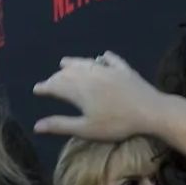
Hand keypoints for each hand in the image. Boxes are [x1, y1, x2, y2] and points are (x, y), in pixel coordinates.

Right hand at [31, 52, 162, 139]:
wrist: (150, 111)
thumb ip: (60, 125)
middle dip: (57, 76)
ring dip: (74, 62)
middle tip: (50, 81)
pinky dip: (104, 57)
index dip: (45, 87)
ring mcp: (108, 70)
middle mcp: (90, 75)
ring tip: (64, 62)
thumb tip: (36, 125)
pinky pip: (112, 60)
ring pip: (86, 63)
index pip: (56, 86)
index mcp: (79, 90)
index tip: (36, 89)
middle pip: (69, 73)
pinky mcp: (124, 70)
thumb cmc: (116, 124)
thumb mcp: (86, 129)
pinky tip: (102, 55)